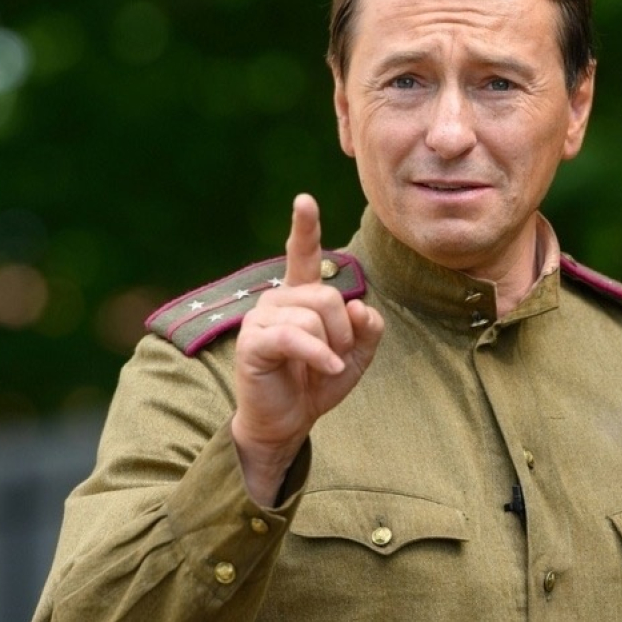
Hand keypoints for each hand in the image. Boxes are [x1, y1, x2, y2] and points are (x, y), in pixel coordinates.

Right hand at [230, 194, 383, 504]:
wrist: (288, 421)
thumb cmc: (317, 383)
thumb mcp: (357, 355)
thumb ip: (367, 328)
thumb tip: (360, 307)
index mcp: (300, 296)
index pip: (302, 255)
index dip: (304, 227)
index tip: (304, 200)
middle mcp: (278, 299)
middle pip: (327, 294)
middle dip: (344, 330)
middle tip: (336, 355)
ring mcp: (261, 318)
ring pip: (315, 315)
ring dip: (331, 345)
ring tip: (322, 366)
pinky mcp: (254, 342)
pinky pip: (296, 337)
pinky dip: (319, 356)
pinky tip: (328, 370)